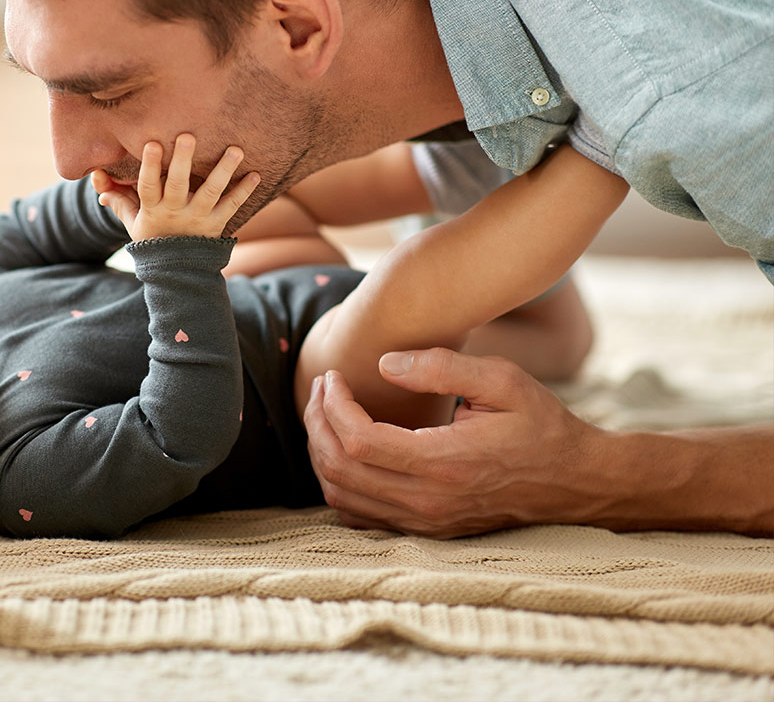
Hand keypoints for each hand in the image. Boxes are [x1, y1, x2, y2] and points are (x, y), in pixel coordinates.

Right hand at [96, 133, 258, 240]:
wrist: (177, 272)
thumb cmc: (153, 239)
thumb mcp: (133, 222)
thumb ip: (119, 199)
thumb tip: (97, 178)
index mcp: (153, 209)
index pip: (148, 186)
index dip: (150, 166)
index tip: (153, 144)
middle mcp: (176, 213)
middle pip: (179, 185)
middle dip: (183, 161)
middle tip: (188, 136)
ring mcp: (198, 218)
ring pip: (211, 193)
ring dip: (224, 170)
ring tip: (236, 150)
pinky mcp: (217, 224)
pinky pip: (232, 206)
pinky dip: (244, 191)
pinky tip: (256, 174)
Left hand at [302, 348, 605, 537]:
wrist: (575, 482)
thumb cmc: (540, 424)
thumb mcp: (502, 380)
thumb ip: (440, 366)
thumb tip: (384, 364)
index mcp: (444, 462)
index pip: (359, 441)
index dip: (333, 406)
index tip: (333, 377)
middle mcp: (429, 500)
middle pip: (339, 469)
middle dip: (317, 423)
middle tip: (323, 389)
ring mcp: (425, 521)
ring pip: (341, 497)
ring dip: (322, 452)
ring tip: (328, 414)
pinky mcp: (425, 529)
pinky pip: (359, 516)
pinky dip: (338, 484)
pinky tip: (345, 450)